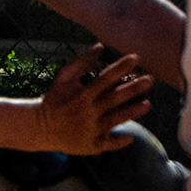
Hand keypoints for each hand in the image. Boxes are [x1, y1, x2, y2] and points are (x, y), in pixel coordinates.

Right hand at [34, 45, 151, 153]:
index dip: (121, 67)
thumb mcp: (64, 78)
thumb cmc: (55, 99)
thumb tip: (100, 46)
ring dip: (132, 112)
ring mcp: (90, 129)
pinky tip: (130, 138)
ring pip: (115, 120)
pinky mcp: (90, 145)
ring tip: (148, 104)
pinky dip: (119, 141)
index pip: (105, 78)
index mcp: (82, 95)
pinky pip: (108, 144)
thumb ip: (81, 62)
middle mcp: (88, 112)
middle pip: (114, 98)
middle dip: (133, 88)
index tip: (136, 58)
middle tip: (150, 80)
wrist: (40, 128)